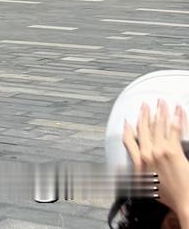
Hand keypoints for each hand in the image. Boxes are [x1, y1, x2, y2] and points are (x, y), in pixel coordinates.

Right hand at [124, 100, 188, 227]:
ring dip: (160, 111)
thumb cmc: (168, 197)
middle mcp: (148, 153)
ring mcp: (160, 150)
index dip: (128, 129)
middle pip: (144, 128)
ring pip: (159, 125)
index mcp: (139, 162)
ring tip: (162, 102)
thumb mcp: (144, 187)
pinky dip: (176, 117)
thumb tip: (123, 172)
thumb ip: (136, 174)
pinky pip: (174, 129)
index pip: (129, 140)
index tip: (128, 121)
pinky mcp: (173, 150)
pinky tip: (177, 110)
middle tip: (147, 104)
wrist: (183, 202)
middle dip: (145, 114)